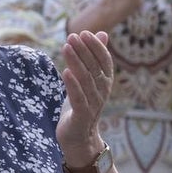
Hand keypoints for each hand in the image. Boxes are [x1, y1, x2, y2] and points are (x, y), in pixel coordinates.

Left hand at [56, 30, 113, 158]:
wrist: (80, 139)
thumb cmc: (83, 105)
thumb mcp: (89, 79)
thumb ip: (95, 57)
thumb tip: (102, 33)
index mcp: (105, 83)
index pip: (104, 61)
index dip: (96, 47)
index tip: (84, 33)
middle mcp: (102, 92)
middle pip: (94, 68)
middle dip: (84, 50)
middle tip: (73, 35)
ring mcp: (93, 105)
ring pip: (86, 80)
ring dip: (76, 62)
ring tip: (66, 47)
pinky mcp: (81, 116)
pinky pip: (78, 98)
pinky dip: (73, 85)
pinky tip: (66, 72)